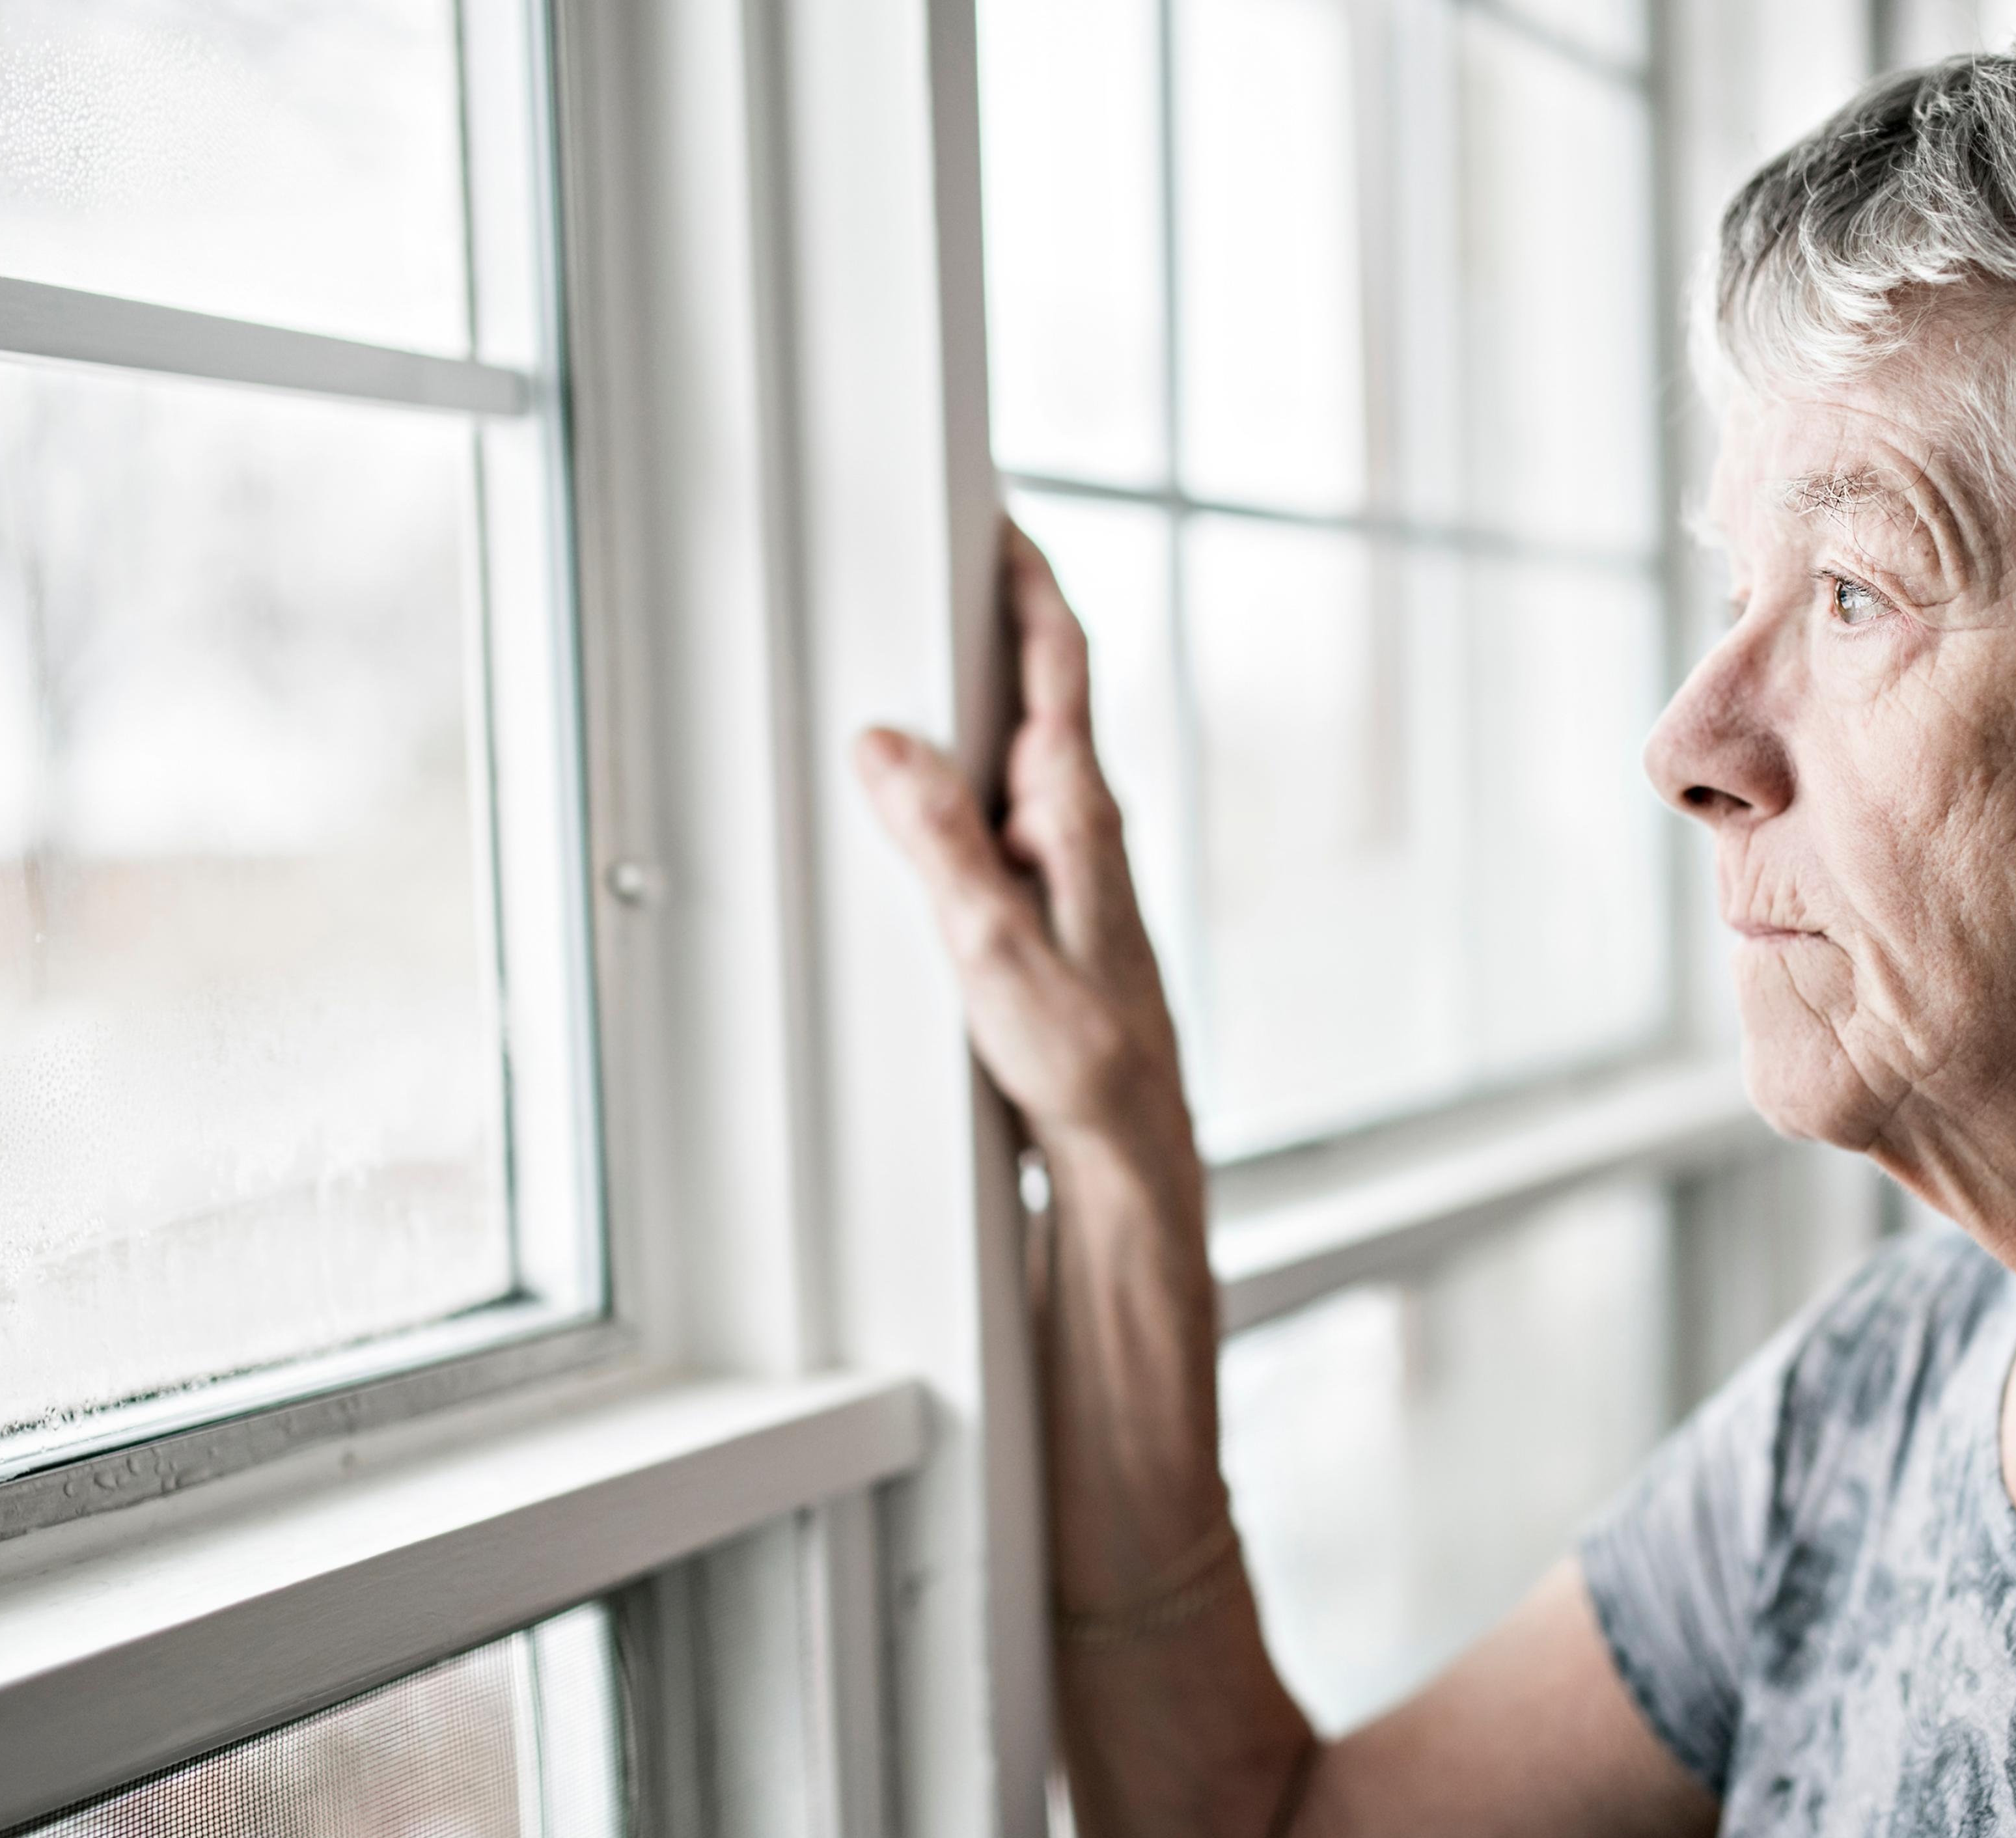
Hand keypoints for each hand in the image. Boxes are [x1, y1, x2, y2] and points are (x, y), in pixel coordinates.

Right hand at [853, 523, 1192, 1162]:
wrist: (1127, 1144)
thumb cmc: (1086, 1060)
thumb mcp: (994, 950)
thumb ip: (941, 844)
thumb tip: (888, 745)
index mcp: (1079, 815)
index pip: (1061, 663)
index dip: (1029, 580)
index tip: (998, 516)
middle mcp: (1080, 825)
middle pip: (1036, 691)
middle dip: (988, 620)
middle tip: (935, 559)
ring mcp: (1068, 863)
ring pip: (1013, 754)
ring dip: (970, 704)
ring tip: (907, 659)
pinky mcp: (1048, 902)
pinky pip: (998, 812)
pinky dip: (960, 779)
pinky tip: (920, 795)